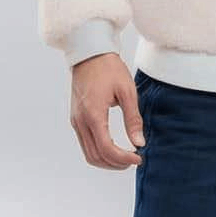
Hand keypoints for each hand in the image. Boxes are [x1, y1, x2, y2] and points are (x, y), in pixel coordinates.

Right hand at [70, 52, 144, 168]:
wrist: (90, 53)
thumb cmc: (109, 68)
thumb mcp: (127, 91)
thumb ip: (133, 119)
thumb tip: (139, 143)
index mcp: (93, 115)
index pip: (106, 149)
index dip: (123, 158)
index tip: (138, 158)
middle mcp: (80, 121)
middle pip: (95, 156)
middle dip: (115, 164)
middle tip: (133, 160)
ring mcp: (76, 120)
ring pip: (88, 153)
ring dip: (106, 160)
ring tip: (124, 157)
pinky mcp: (75, 117)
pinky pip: (85, 142)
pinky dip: (98, 151)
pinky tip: (112, 146)